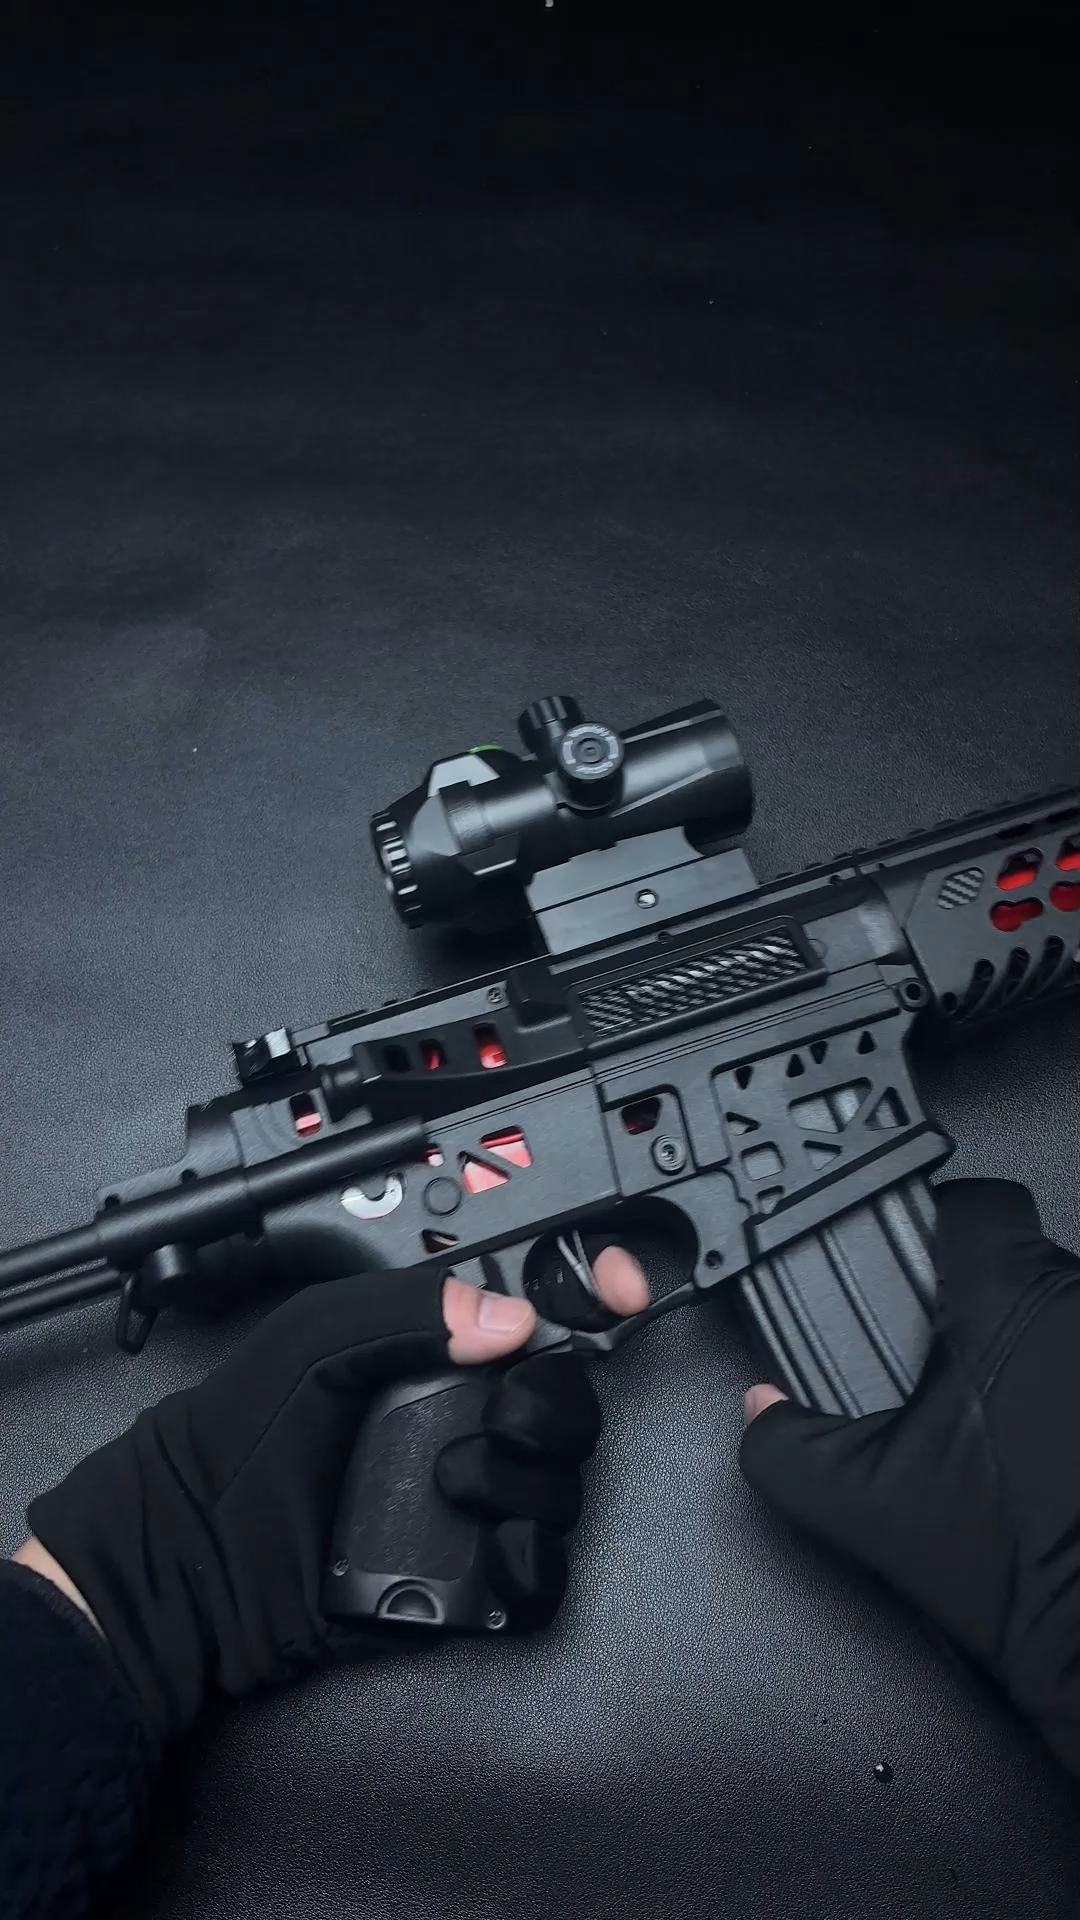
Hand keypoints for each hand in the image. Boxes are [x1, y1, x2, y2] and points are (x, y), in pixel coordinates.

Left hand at [24, 1253, 647, 1745]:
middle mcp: (461, 1421)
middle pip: (571, 1402)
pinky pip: (543, 1574)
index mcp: (433, 1351)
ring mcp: (471, 1504)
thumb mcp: (314, 1338)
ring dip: (522, 1484)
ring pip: (565, 1487)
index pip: (538, 1313)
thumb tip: (512, 1319)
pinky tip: (479, 1546)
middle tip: (495, 1413)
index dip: (595, 1293)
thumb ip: (411, 1307)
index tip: (626, 1287)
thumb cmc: (238, 1440)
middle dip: (550, 1405)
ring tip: (452, 1487)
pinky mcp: (472, 1582)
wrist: (196, 1564)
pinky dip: (527, 1561)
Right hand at [739, 1180, 1079, 1773]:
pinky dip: (1067, 1385)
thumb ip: (788, 1446)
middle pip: (1025, 1262)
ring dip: (1039, 1346)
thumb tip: (760, 1412)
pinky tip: (1050, 1445)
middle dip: (985, 1302)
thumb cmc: (1018, 1567)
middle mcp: (1077, 1306)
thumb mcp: (867, 1506)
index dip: (943, 1226)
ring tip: (1005, 1415)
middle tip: (951, 1364)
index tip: (924, 1261)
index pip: (982, 1205)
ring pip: (1067, 1315)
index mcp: (1007, 1300)